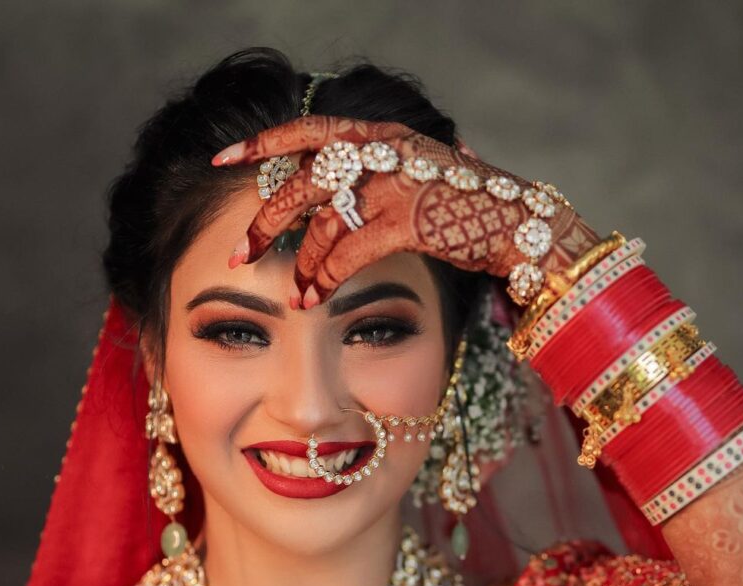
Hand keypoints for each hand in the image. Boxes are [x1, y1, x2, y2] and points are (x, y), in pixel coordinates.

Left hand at [212, 115, 598, 305]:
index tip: (222, 159)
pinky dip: (325, 279)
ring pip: (321, 224)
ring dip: (301, 265)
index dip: (262, 144)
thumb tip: (345, 201)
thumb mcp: (419, 177)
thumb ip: (380, 181)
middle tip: (239, 254)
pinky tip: (314, 298)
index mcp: (380, 135)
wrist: (520, 225)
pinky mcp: (408, 220)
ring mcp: (395, 183)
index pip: (307, 130)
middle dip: (264, 222)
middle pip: (302, 182)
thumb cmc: (469, 208)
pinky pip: (348, 252)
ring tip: (294, 294)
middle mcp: (383, 151)